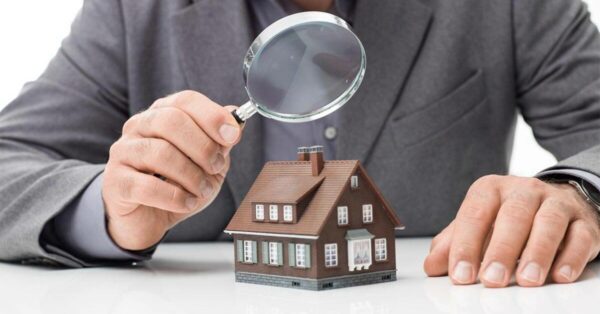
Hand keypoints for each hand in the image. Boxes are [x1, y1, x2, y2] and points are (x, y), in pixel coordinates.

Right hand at [102, 91, 241, 250]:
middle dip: (202, 146)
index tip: (232, 135)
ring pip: (161, 153)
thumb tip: (236, 118)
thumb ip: (221, 141)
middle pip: (171, 120)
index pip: (186, 100)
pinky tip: (186, 203)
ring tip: (202, 190)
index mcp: (162, 114)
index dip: (212, 116)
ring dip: (192, 175)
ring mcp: (123, 152)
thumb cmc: (177, 185)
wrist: (147, 219)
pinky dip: (175, 197)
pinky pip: (147, 186)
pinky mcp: (115, 182)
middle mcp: (138, 127)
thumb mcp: (208, 163)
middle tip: (216, 167)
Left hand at [424, 175, 599, 286]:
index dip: (466, 245)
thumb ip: (454, 243)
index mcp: (491, 189)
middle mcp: (524, 190)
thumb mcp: (478, 226)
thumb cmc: (509, 218)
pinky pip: (580, 236)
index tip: (460, 274)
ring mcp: (556, 203)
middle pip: (513, 216)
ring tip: (526, 280)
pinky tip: (559, 276)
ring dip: (537, 253)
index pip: (475, 214)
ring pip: (548, 223)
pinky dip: (570, 257)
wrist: (557, 201)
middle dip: (501, 250)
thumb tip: (432, 265)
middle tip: (492, 279)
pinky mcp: (583, 221)